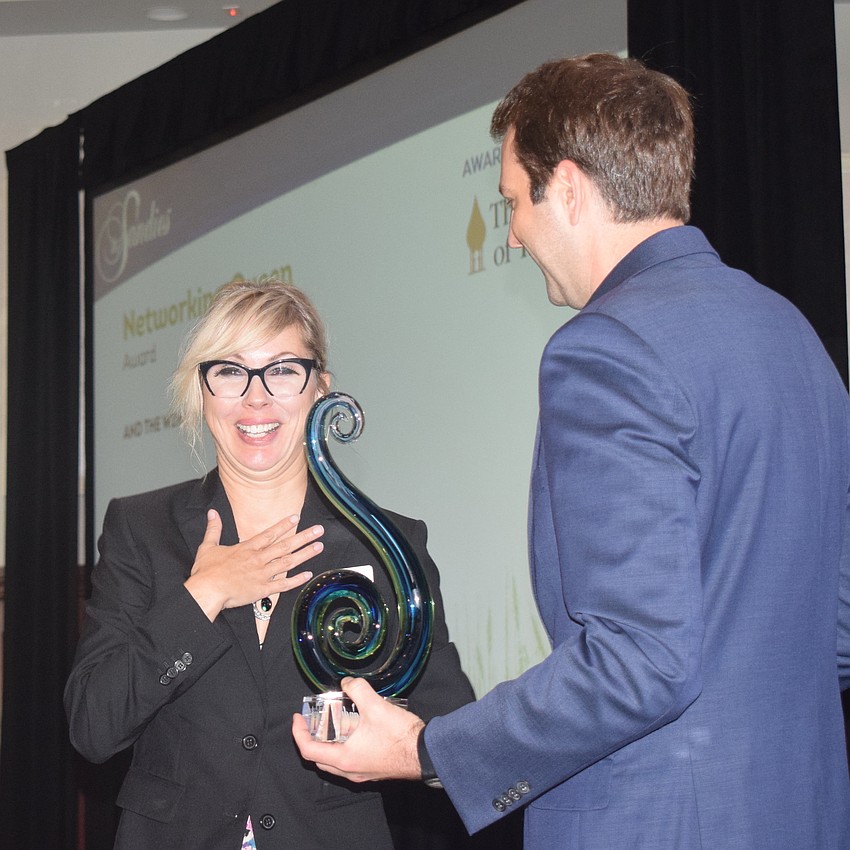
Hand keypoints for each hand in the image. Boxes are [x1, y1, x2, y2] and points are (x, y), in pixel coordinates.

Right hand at [185, 510, 323, 619]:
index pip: (269, 534)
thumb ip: (214, 529)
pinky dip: (296, 580)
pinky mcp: (263, 589)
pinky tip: (308, 575)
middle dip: (304, 536)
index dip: (284, 525)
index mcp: (247, 548)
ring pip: (288, 562)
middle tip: (319, 530)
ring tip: (319, 547)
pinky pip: (283, 585)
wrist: (207, 591)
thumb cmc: (206, 571)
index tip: (296, 517)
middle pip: (285, 545)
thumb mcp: (208, 547)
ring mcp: (262, 574)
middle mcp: (258, 559)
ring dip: (305, 554)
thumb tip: (212, 514)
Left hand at [292, 677, 423, 781]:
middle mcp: (349, 770)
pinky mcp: (372, 770)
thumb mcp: (375, 706)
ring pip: (334, 761)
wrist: (425, 753)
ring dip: (329, 742)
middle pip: (319, 758)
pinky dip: (344, 745)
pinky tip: (355, 729)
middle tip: (312, 721)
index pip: (308, 750)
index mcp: (344, 758)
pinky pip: (349, 761)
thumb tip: (347, 682)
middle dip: (311, 738)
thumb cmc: (400, 737)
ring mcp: (361, 772)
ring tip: (333, 721)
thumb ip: (358, 689)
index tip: (298, 718)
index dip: (299, 732)